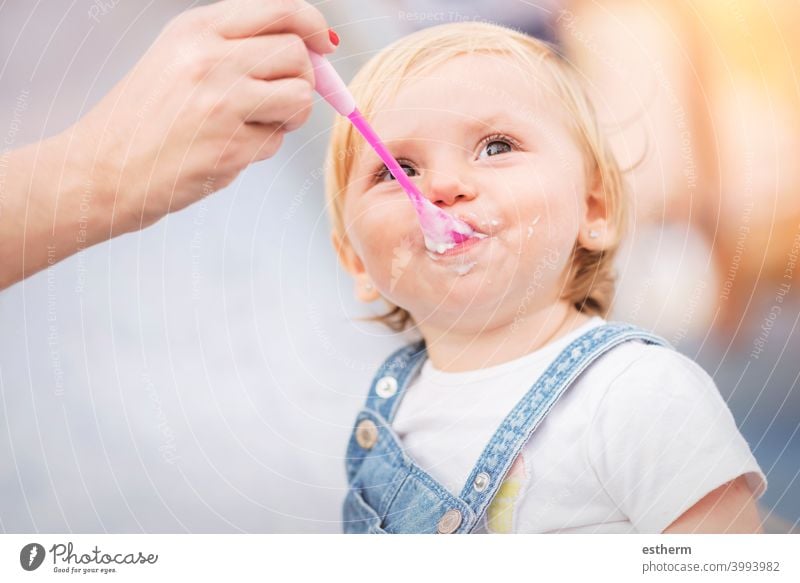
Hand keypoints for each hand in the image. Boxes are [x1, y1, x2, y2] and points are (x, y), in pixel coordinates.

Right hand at [71, 0, 335, 232]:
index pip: (281, 8)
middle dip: (303, 78)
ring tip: (253, 124)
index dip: (313, 25)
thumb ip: (238, 46)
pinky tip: (225, 148)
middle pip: (298, 54)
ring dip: (289, 115)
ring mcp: (222, 103)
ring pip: (300, 97)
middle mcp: (210, 58)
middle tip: (279, 97)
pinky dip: (262, 147)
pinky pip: (277, 142)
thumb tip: (313, 48)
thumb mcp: (180, 58)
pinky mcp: (231, 147)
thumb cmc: (145, 118)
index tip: (325, 44)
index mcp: (197, 28)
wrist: (102, 170)